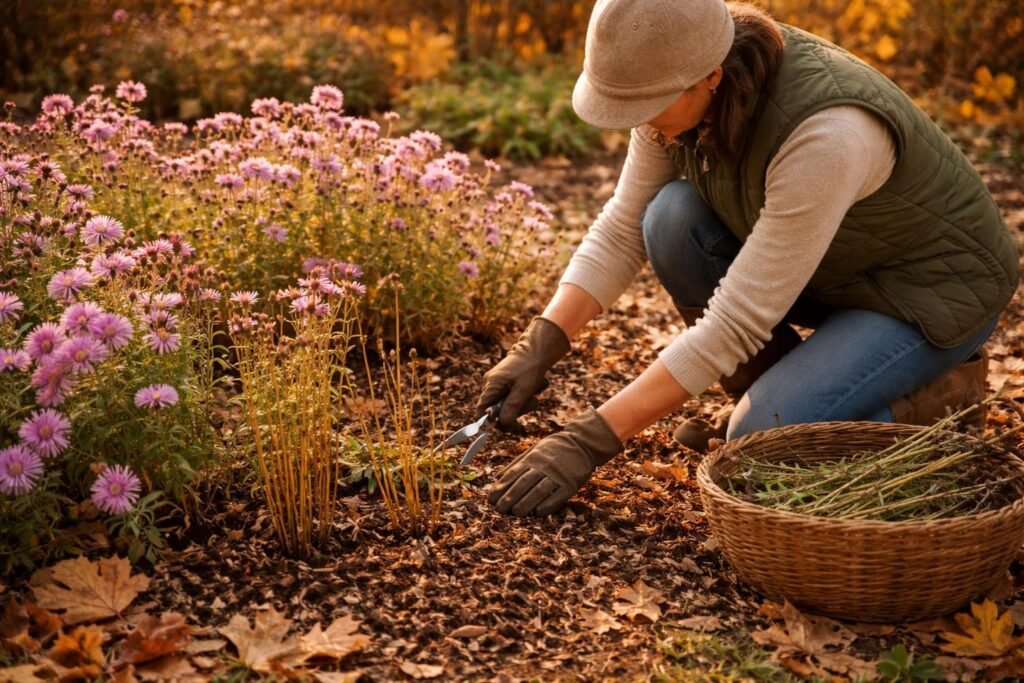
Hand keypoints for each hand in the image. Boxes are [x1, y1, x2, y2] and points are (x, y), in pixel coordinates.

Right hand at [476, 317, 570, 428]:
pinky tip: (535, 385)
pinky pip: (515, 396)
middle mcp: (492, 384)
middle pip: (498, 409)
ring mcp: (500, 382)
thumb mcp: (522, 390)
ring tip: (536, 390)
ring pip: (510, 403)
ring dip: (525, 401)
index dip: (492, 422)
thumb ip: (511, 408)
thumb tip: (502, 424)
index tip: (509, 426)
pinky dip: (526, 394)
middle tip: (532, 401)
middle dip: (517, 409)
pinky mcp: (509, 381)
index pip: (482, 410)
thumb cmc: (530, 368)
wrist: (539, 349)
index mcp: (491, 385)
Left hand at [487, 408, 622, 515]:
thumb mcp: (534, 449)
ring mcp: (557, 475)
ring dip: (526, 503)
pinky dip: (547, 505)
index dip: (502, 487)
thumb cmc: (555, 448)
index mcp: (533, 458)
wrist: (582, 444)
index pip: (514, 474)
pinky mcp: (570, 484)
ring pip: (539, 491)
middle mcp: (544, 466)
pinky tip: (538, 513)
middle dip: (510, 497)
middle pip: (524, 483)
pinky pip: (557, 496)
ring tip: (516, 513)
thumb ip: (517, 463)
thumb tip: (498, 477)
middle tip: (500, 509)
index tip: (491, 499)